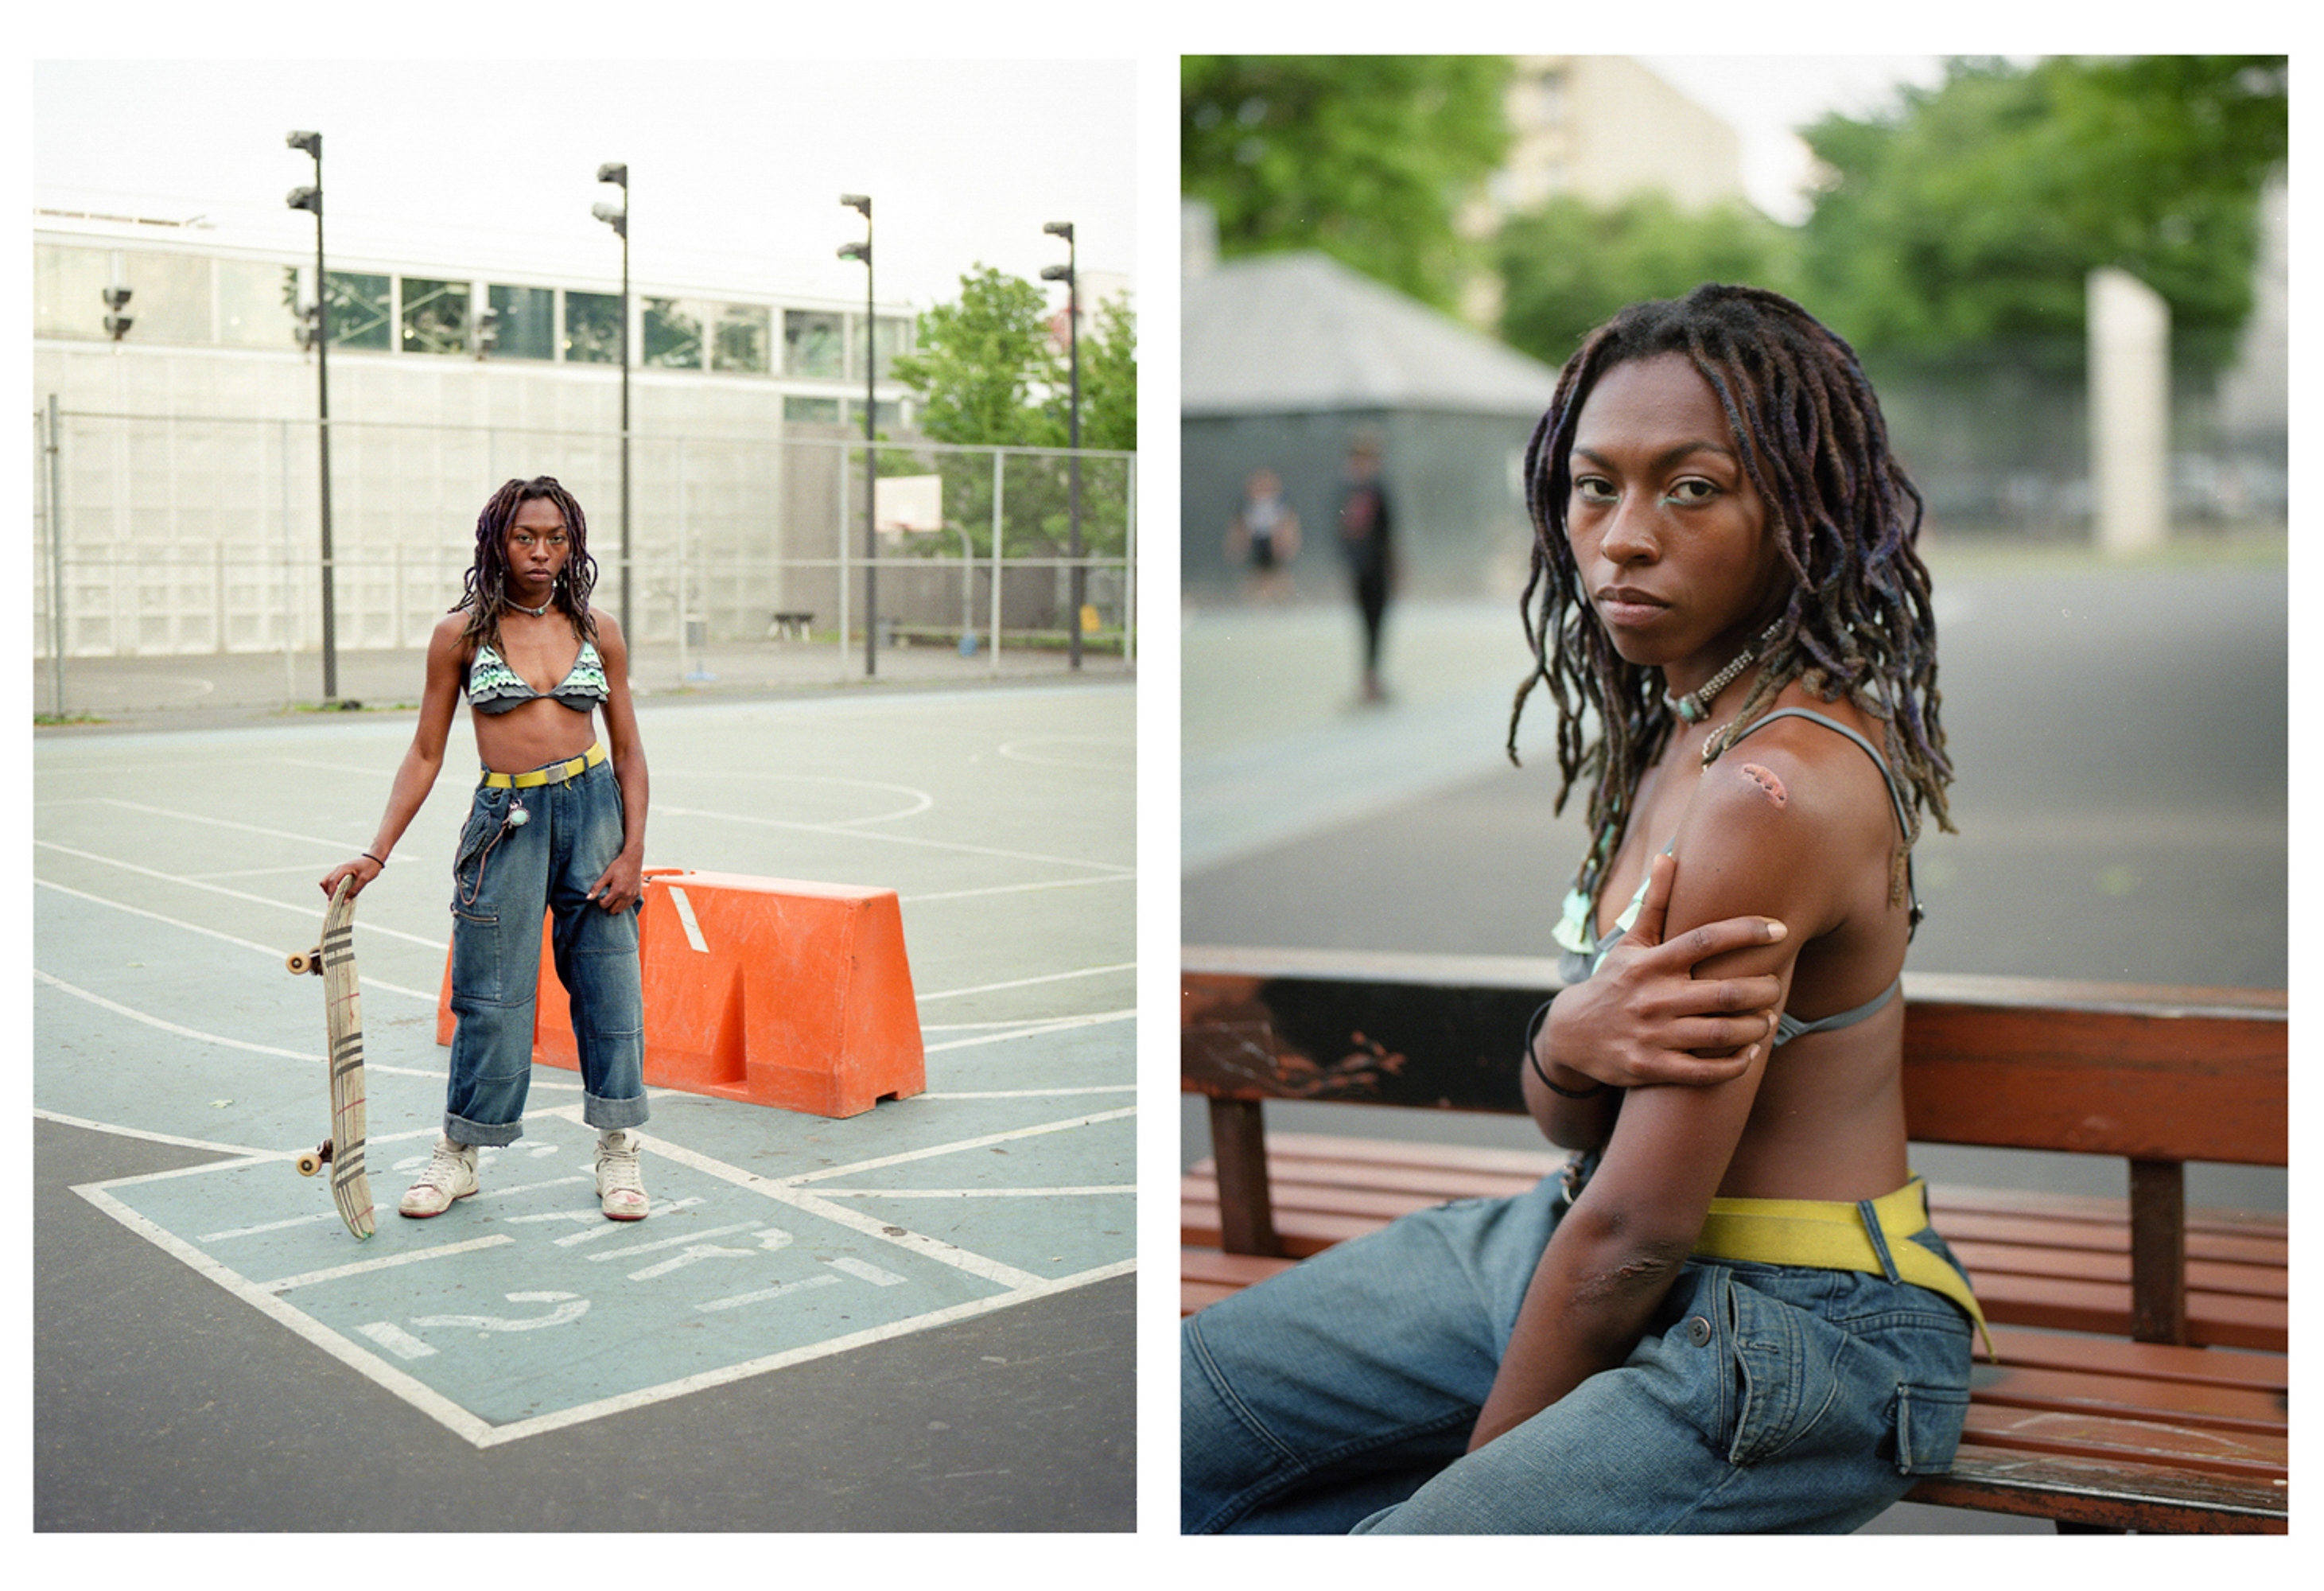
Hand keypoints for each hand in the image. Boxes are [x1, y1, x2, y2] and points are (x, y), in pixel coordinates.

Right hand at [320, 854, 383, 899]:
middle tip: (334, 901)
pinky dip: (333, 888)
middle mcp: (339, 868)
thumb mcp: (365, 879)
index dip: (331, 892)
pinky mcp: (341, 872)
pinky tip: (340, 893)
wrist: (374, 859)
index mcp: (343, 868)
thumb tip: (345, 901)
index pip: (332, 881)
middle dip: (328, 892)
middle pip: (325, 881)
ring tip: (337, 898)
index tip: (332, 902)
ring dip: (329, 890)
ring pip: (327, 881)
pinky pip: (333, 880)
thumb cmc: (370, 867)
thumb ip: (355, 890)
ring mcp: (339, 870)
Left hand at [585, 852, 645, 913]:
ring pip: (621, 909)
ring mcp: (633, 896)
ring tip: (613, 897)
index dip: (600, 901)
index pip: (605, 905)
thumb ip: (597, 887)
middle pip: (613, 910)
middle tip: (607, 897)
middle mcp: (626, 895)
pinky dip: (623, 904)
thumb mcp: (606, 875)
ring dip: (615, 906)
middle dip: (608, 905)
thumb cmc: (619, 866)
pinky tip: (621, 897)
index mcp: (617, 891)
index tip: (601, 895)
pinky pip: (629, 905)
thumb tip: (588, 898)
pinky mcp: (637, 894)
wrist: (633, 860)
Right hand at [1540, 852, 1787, 1089]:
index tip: (1780, 929)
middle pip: (1724, 992)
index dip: (1747, 931)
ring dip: (1754, 1026)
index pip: (1705, 939)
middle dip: (1762, 989)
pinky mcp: (1651, 1067)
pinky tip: (1749, 1052)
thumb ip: (1656, 902)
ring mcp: (1651, 1035)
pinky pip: (1704, 1072)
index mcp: (1652, 962)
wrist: (1571, 1033)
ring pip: (1720, 1033)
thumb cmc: (1614, 981)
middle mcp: (1652, 997)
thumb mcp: (1632, 942)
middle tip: (1774, 985)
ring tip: (1766, 1018)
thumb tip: (1668, 855)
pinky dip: (1735, 1064)